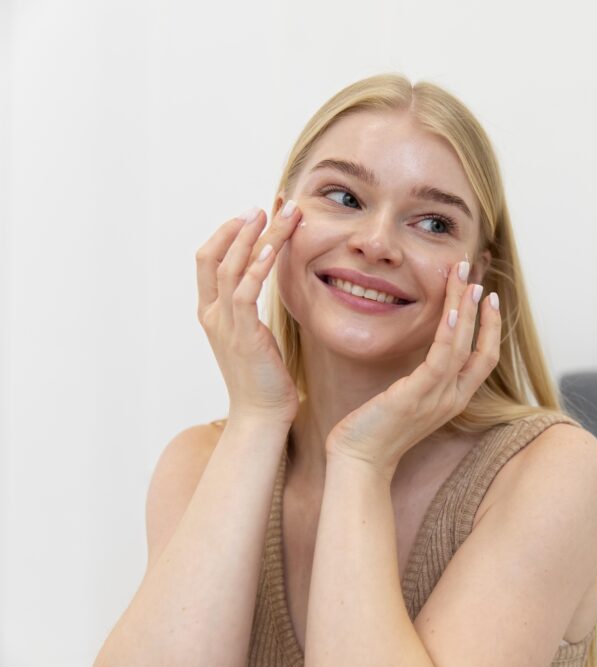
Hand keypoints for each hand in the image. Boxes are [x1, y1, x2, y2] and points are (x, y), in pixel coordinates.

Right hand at [195, 200, 303, 424]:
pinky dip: (257, 266)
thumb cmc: (264, 378)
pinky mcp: (243, 334)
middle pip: (215, 257)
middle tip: (261, 207)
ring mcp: (225, 324)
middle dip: (238, 228)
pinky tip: (273, 248)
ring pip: (232, 268)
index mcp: (212, 314)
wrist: (261, 415)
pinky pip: (245, 291)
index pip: (208, 262)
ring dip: (254, 238)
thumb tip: (264, 283)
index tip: (249, 216)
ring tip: (274, 215)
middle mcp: (213, 315)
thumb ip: (251, 309)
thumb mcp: (253, 336)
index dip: (225, 235)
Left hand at [323, 259, 501, 478]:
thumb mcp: (407, 400)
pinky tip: (451, 310)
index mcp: (453, 398)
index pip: (485, 358)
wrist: (359, 462)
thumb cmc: (376, 430)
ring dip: (466, 309)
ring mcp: (438, 398)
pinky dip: (450, 333)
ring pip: (463, 346)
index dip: (490, 327)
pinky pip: (441, 359)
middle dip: (482, 310)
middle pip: (483, 349)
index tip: (486, 297)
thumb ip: (421, 379)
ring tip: (466, 280)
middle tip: (476, 276)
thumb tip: (421, 354)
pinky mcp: (417, 396)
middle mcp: (453, 398)